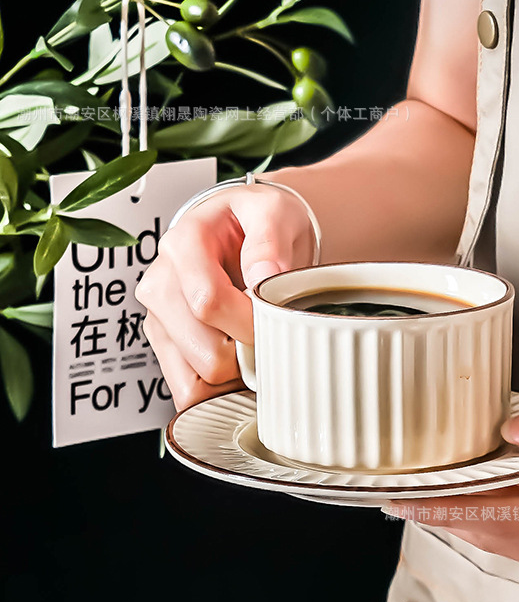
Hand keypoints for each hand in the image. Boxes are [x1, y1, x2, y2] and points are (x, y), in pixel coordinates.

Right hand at [136, 182, 315, 409]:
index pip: (209, 302)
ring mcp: (160, 317)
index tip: (273, 319)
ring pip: (194, 377)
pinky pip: (186, 388)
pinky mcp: (166, 343)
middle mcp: (162, 282)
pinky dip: (218, 389)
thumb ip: (270, 240)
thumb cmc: (257, 221)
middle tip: (269, 332)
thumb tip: (264, 274)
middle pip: (205, 351)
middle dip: (247, 352)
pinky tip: (239, 364)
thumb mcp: (274, 212)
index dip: (249, 322)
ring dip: (234, 373)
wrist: (248, 228)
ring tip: (254, 343)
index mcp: (184, 244)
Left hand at [390, 397, 518, 591]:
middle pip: (502, 537)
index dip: (452, 510)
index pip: (507, 523)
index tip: (410, 500)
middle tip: (403, 495)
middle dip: (449, 514)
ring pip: (517, 540)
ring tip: (430, 492)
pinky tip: (485, 491)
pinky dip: (505, 514)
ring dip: (472, 516)